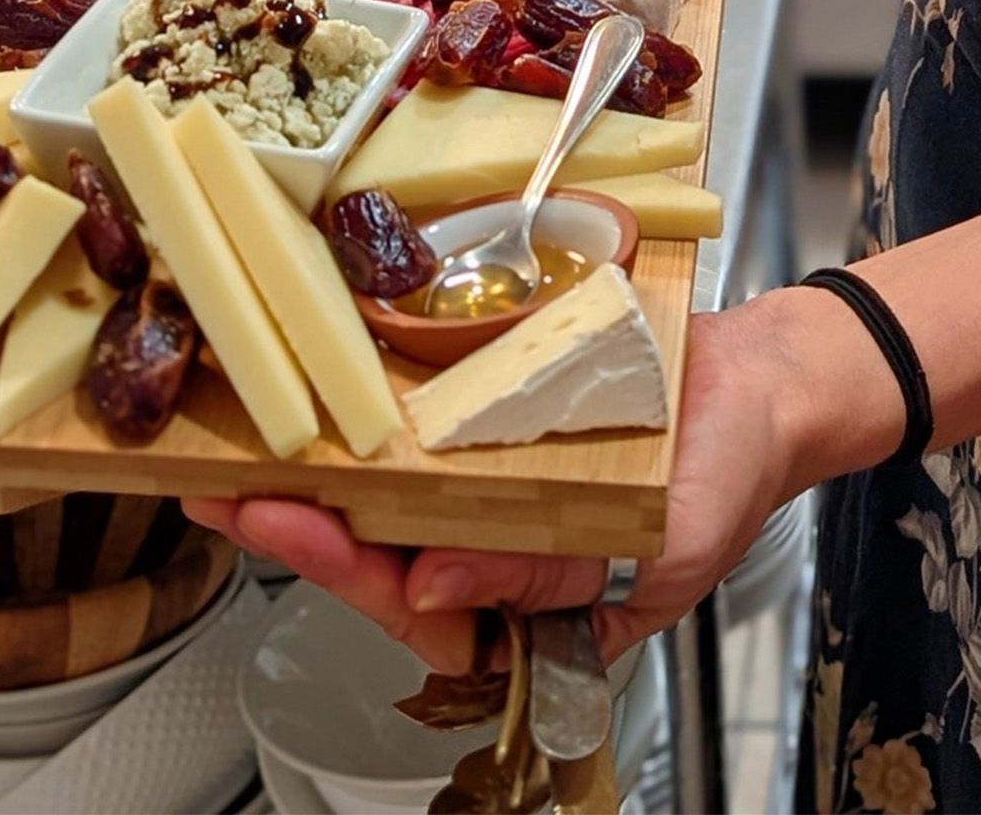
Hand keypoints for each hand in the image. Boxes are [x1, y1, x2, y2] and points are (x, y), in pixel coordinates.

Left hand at [188, 287, 895, 670]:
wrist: (763, 382)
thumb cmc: (724, 477)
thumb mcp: (658, 546)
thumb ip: (548, 578)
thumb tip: (433, 590)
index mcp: (521, 599)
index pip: (411, 602)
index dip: (338, 567)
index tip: (280, 523)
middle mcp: (485, 537)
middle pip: (368, 546)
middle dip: (288, 518)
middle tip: (217, 485)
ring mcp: (476, 471)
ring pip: (373, 485)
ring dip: (300, 460)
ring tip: (224, 438)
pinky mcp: (477, 402)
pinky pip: (407, 413)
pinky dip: (350, 401)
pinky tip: (296, 377)